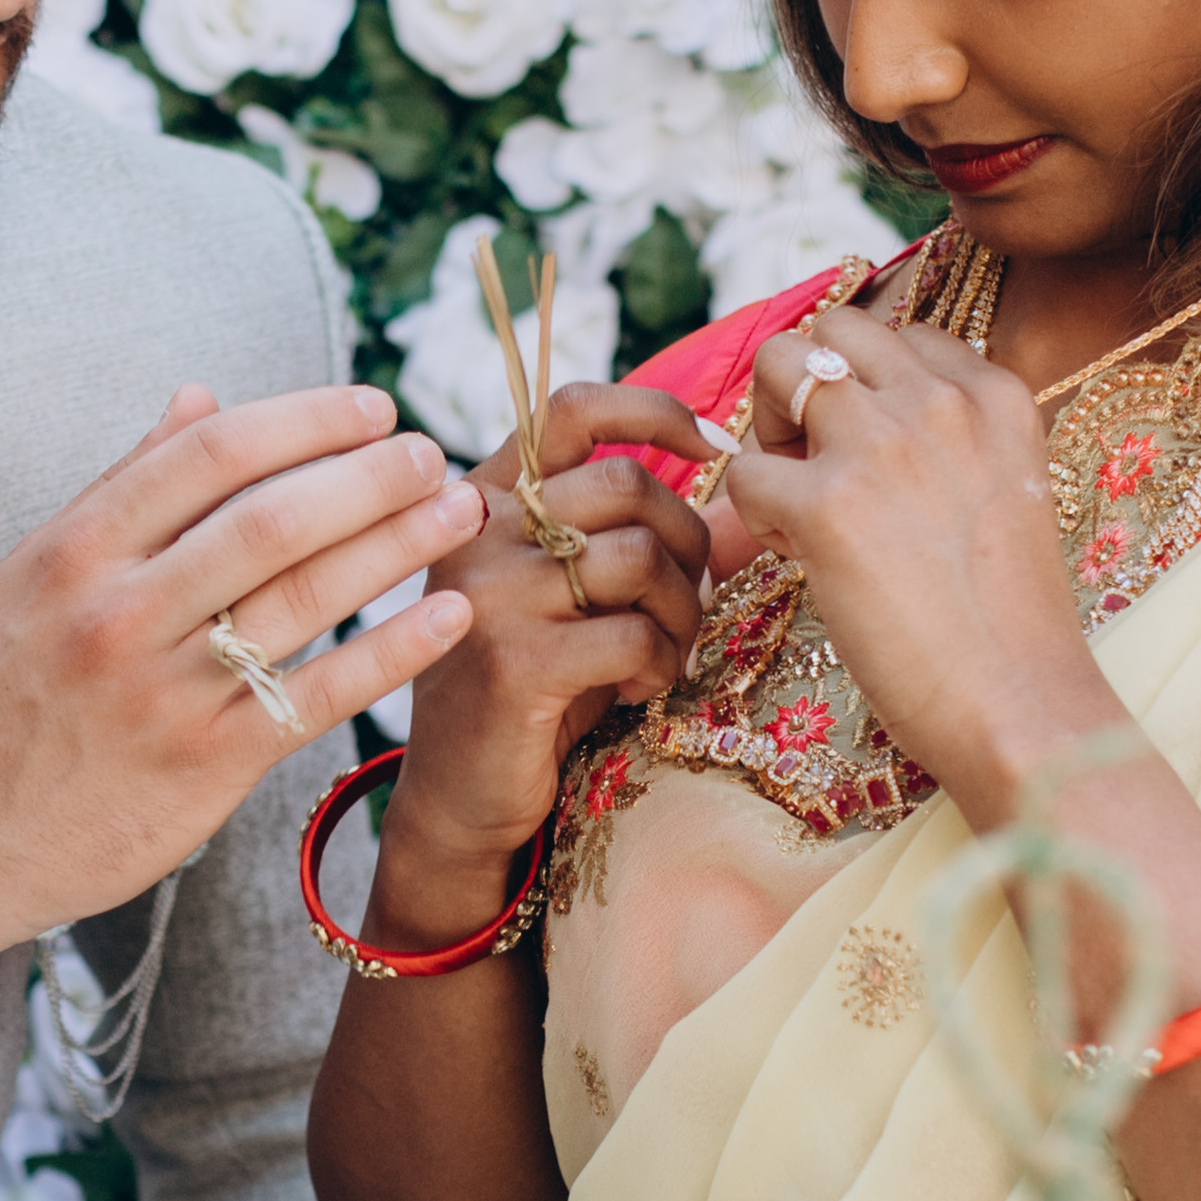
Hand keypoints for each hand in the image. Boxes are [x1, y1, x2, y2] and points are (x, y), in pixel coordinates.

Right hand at [0, 381, 482, 931]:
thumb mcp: (32, 576)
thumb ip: (120, 487)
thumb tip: (199, 399)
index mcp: (77, 551)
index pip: (211, 454)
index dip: (306, 419)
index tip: (370, 407)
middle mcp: (120, 614)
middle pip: (273, 517)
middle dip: (370, 474)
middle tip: (432, 450)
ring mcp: (166, 693)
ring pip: (306, 597)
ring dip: (398, 544)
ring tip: (457, 510)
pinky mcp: (206, 767)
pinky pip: (320, 695)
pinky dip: (394, 650)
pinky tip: (449, 614)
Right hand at [361, 384, 719, 943]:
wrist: (457, 793)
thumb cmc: (528, 682)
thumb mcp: (568, 594)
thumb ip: (629, 536)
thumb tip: (743, 498)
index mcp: (485, 497)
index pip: (574, 407)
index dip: (656, 410)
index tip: (716, 446)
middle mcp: (476, 531)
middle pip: (627, 483)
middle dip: (689, 540)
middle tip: (691, 599)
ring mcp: (489, 596)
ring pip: (640, 557)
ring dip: (683, 611)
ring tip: (667, 651)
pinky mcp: (514, 664)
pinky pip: (633, 635)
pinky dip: (660, 665)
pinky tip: (638, 690)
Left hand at [700, 307, 1115, 813]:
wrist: (1023, 704)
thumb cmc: (1011, 627)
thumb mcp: (1008, 496)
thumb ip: (955, 445)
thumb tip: (871, 430)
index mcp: (997, 394)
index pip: (902, 336)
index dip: (868, 390)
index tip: (875, 457)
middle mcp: (942, 400)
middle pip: (832, 328)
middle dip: (806, 387)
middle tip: (816, 467)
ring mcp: (883, 445)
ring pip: (777, 364)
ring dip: (769, 429)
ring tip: (797, 502)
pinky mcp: (826, 504)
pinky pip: (743, 470)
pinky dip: (753, 515)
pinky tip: (799, 559)